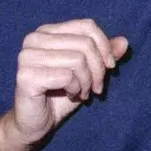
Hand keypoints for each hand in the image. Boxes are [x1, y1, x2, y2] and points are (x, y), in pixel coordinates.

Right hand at [8, 19, 126, 147]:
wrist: (34, 124)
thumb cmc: (59, 96)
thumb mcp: (87, 73)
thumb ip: (103, 56)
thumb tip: (124, 41)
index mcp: (47, 32)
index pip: (86, 26)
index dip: (105, 47)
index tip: (109, 68)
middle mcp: (34, 39)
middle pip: (85, 43)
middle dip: (98, 69)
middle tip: (96, 88)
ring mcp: (27, 56)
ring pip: (78, 59)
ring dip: (87, 82)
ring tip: (82, 93)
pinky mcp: (26, 76)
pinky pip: (67, 76)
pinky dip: (76, 89)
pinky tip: (71, 95)